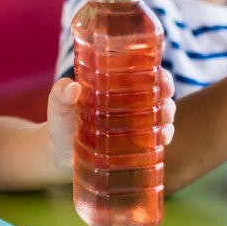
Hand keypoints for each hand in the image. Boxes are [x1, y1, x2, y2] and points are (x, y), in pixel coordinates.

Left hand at [46, 69, 175, 170]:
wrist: (59, 154)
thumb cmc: (60, 123)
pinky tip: (163, 139)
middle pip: (157, 92)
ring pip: (162, 113)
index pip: (141, 72)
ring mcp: (135, 122)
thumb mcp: (57, 106)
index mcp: (114, 85)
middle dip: (167, 94)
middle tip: (165, 100)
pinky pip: (157, 137)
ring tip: (165, 124)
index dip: (157, 71)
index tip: (163, 78)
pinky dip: (164, 136)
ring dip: (168, 116)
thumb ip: (60, 95)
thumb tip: (72, 87)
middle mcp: (129, 101)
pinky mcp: (136, 143)